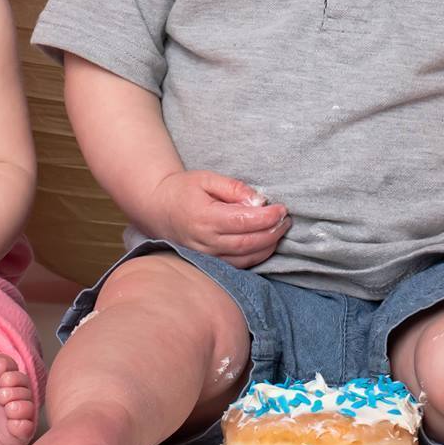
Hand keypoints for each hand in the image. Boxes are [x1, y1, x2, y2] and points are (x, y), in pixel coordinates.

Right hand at [147, 171, 288, 269]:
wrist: (157, 209)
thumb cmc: (182, 190)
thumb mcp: (207, 179)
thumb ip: (234, 188)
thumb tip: (259, 201)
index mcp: (204, 217)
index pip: (243, 222)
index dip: (267, 217)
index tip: (281, 209)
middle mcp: (204, 241)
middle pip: (247, 244)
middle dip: (272, 233)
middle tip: (286, 220)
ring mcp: (205, 256)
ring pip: (245, 259)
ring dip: (267, 247)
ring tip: (280, 230)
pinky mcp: (208, 264)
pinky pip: (237, 265)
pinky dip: (256, 257)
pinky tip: (266, 244)